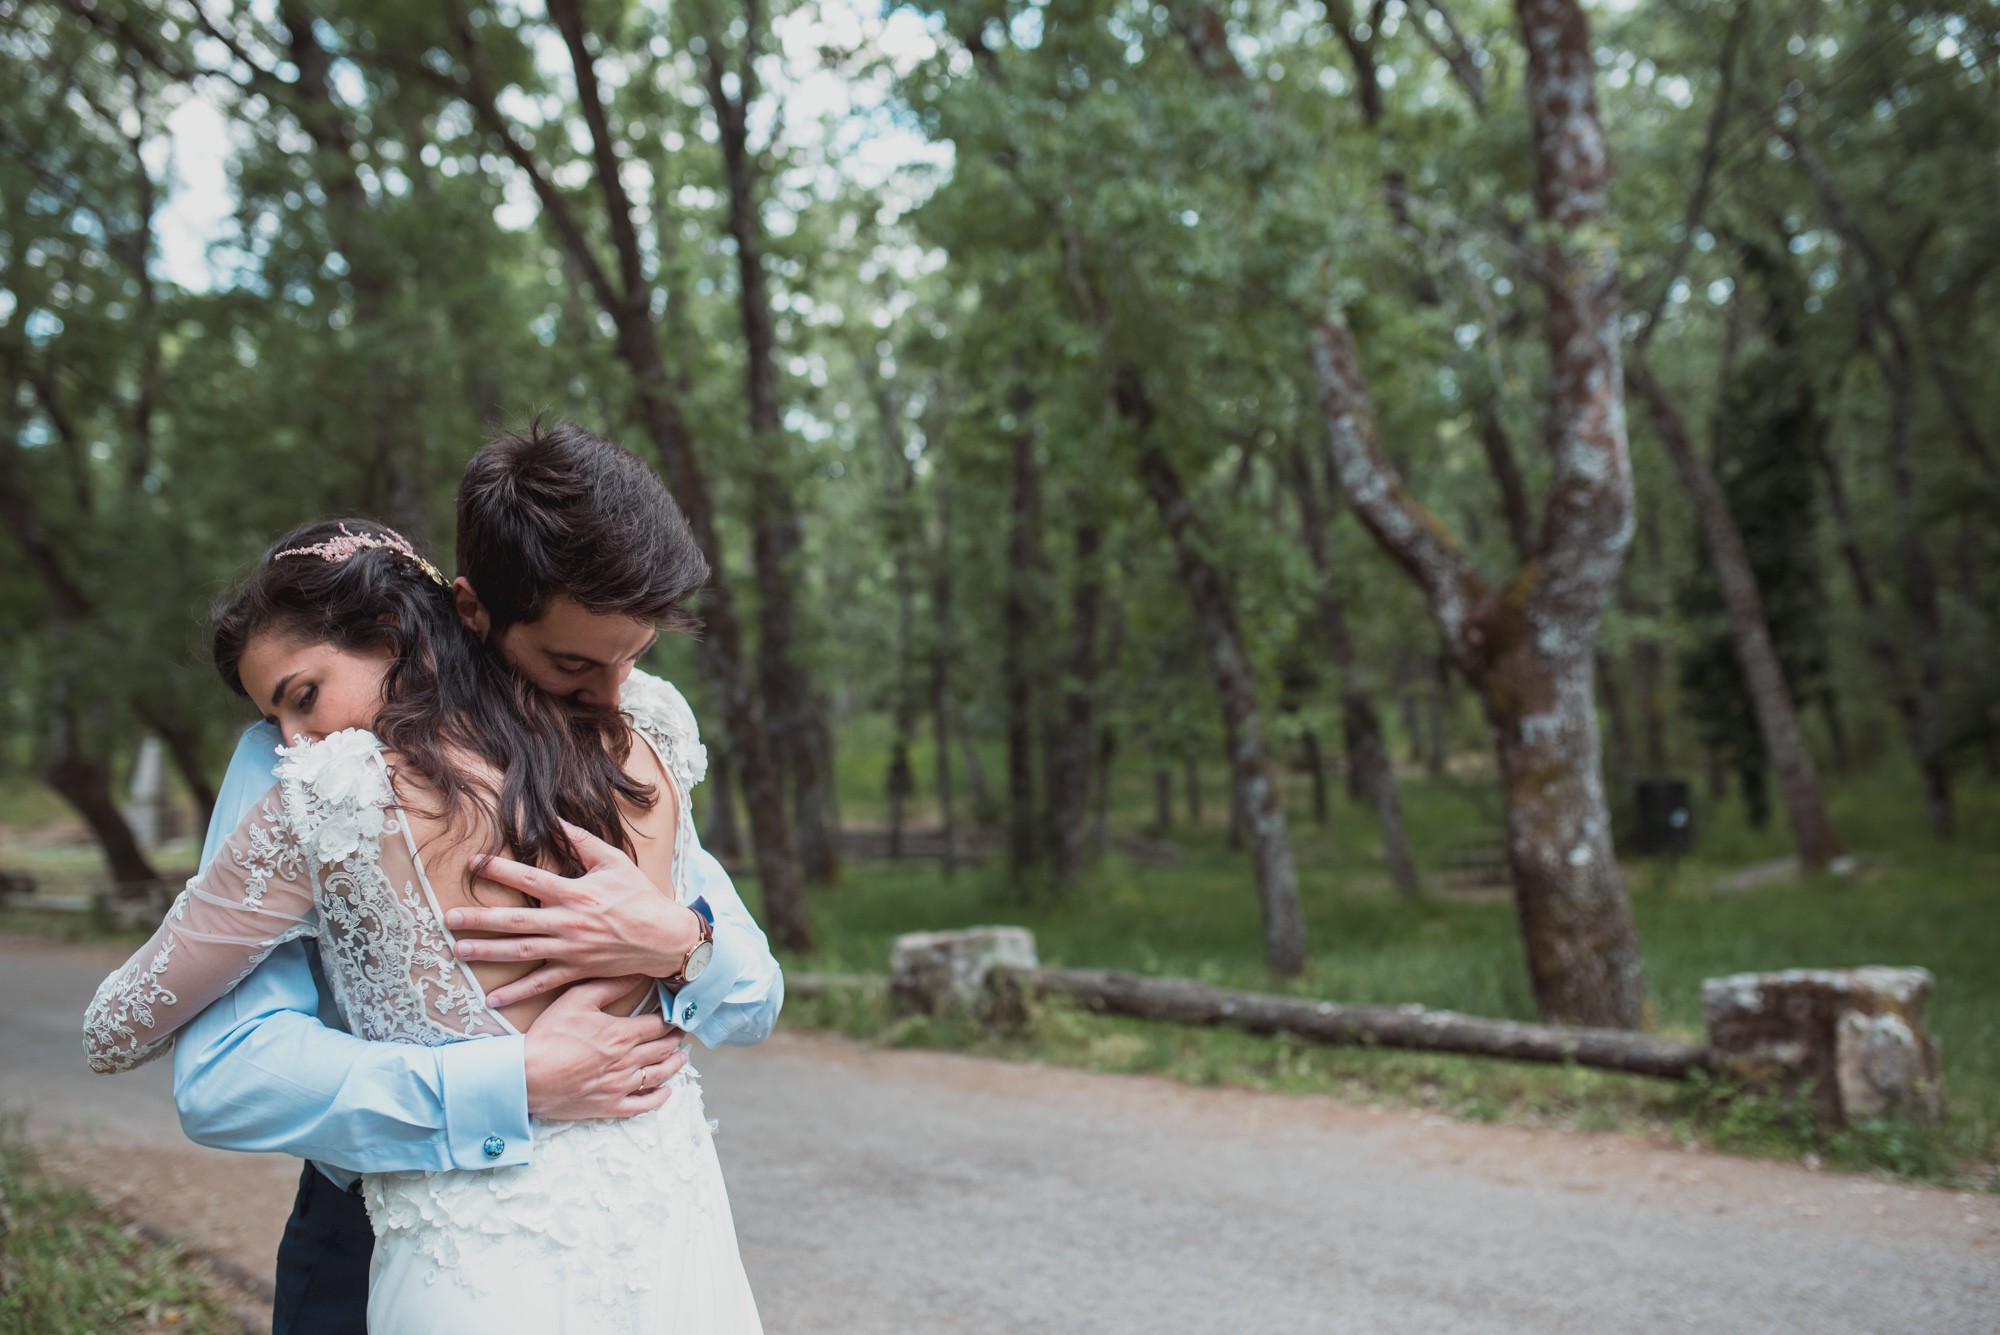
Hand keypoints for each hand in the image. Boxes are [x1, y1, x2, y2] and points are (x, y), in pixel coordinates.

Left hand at [448, 820, 703, 1007]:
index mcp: (575, 892)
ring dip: (488, 952)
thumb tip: (556, 819)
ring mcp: (570, 949)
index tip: (473, 864)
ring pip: (522, 951)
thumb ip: (582, 841)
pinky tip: (492, 999)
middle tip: (448, 918)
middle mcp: (568, 922)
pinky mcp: (577, 970)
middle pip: (516, 921)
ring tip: (459, 950)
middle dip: (480, 919)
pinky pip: (542, 983)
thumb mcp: (614, 861)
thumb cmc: (639, 895)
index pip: (529, 879)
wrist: (664, 937)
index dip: (499, 870)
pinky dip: (518, 992)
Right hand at [522, 976, 688, 1120]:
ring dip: (674, 1065)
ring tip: (681, 1057)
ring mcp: (620, 1086)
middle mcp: (628, 1061)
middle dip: (676, 1039)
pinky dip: (659, 1098)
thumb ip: (610, 986)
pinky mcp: (610, 1106)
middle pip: (664, 1049)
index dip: (672, 1019)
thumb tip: (638, 974)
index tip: (678, 1014)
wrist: (526, 1076)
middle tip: (681, 1033)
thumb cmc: (549, 1035)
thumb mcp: (577, 999)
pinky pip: (643, 1106)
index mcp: (623, 1034)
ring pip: (659, 1075)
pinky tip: (666, 1091)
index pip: (660, 1025)